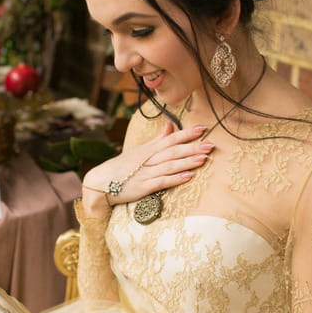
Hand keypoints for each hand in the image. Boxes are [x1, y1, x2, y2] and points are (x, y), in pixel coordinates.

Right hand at [82, 121, 212, 214]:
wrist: (100, 183)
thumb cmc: (122, 167)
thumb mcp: (139, 150)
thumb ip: (157, 139)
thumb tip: (170, 125)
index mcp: (148, 149)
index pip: (170, 139)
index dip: (186, 133)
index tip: (203, 128)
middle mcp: (148, 159)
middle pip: (173, 151)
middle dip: (192, 147)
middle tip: (211, 144)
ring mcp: (146, 173)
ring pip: (169, 165)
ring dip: (187, 162)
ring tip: (204, 159)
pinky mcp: (143, 187)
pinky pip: (161, 182)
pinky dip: (175, 178)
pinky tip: (188, 177)